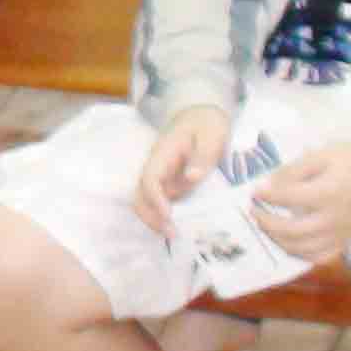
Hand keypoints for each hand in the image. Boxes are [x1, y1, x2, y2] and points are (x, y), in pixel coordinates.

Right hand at [131, 106, 232, 240]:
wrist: (202, 116)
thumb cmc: (207, 124)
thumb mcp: (212, 135)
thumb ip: (203, 155)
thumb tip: (192, 177)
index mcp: (163, 154)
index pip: (149, 179)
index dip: (155, 199)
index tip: (169, 215)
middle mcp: (157, 167)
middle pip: (139, 195)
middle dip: (150, 217)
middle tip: (172, 234)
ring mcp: (161, 177)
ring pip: (146, 202)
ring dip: (155, 220)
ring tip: (176, 235)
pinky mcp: (169, 184)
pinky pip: (160, 203)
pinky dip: (164, 218)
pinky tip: (181, 228)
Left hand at [252, 143, 350, 262]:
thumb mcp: (322, 155)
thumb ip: (294, 170)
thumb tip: (269, 184)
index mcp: (327, 193)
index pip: (288, 198)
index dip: (267, 196)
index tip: (255, 192)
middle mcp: (332, 219)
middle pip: (291, 230)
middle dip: (266, 222)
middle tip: (254, 211)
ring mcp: (339, 234)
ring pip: (302, 248)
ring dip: (278, 240)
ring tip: (266, 227)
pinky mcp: (344, 242)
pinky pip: (319, 256)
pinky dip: (300, 253)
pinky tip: (288, 242)